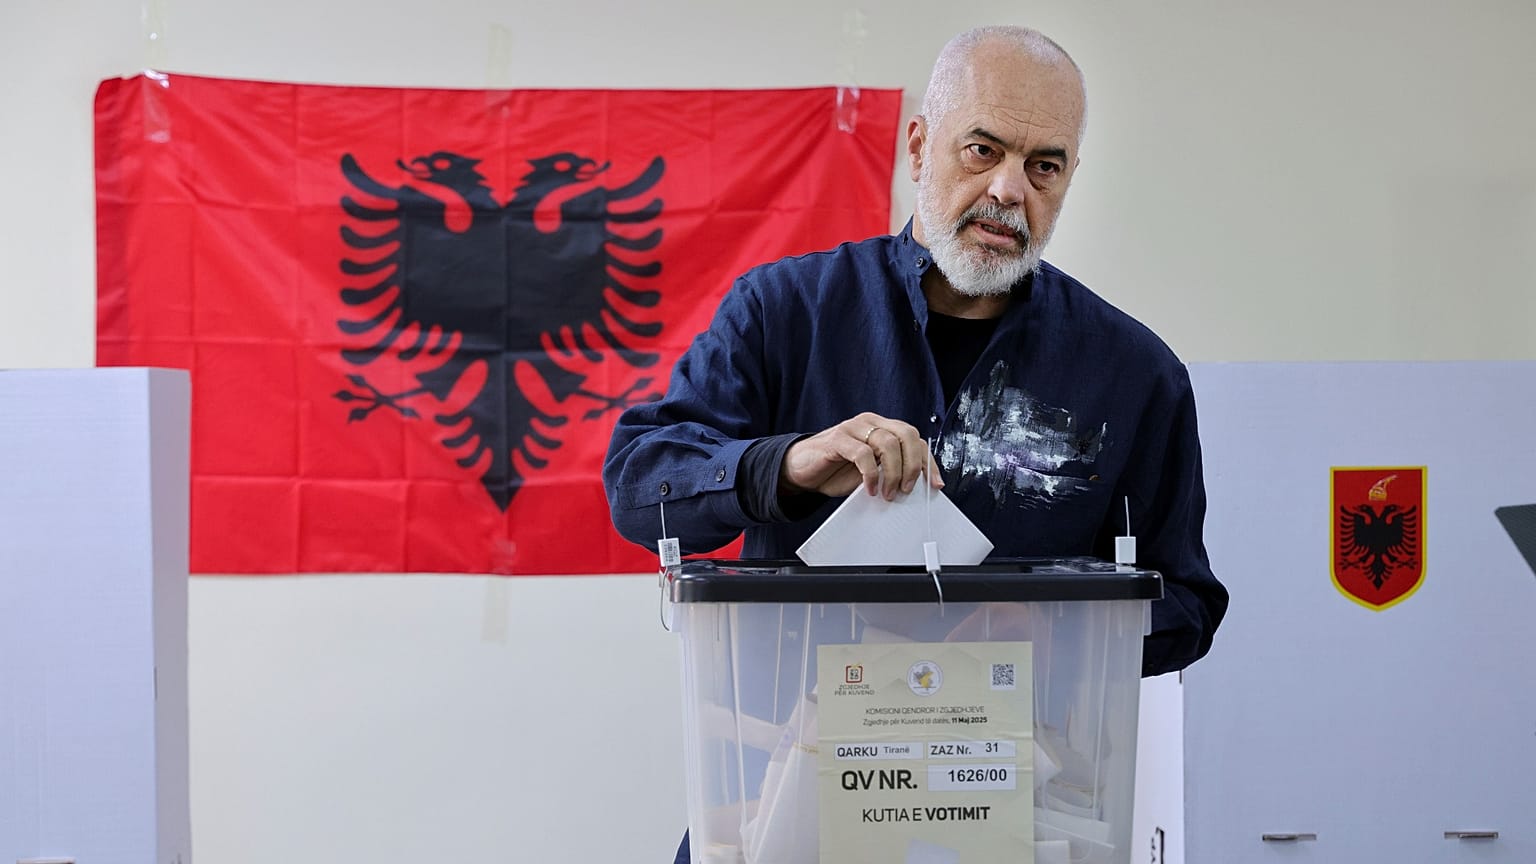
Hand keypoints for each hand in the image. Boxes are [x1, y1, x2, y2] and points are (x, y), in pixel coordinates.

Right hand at [779, 413, 944, 499]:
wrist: (801, 471)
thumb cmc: (836, 471)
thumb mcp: (870, 473)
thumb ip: (890, 472)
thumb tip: (916, 487)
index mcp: (882, 428)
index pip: (915, 439)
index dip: (928, 462)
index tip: (934, 485)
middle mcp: (870, 423)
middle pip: (906, 434)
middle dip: (913, 465)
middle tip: (907, 489)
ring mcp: (853, 428)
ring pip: (887, 443)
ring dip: (893, 473)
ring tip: (887, 493)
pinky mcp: (837, 439)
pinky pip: (862, 453)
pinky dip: (871, 474)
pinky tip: (869, 488)